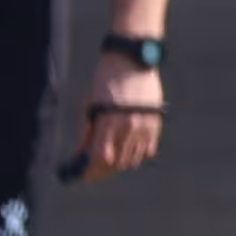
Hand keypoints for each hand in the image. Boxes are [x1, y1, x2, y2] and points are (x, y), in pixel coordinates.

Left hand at [74, 49, 165, 182]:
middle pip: (117, 162)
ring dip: (119, 163)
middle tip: (91, 172)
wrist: (132, 60)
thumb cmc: (106, 80)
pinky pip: (147, 149)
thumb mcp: (90, 105)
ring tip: (108, 161)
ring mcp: (145, 125)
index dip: (90, 171)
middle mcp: (129, 126)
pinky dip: (136, 154)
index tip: (82, 176)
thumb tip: (80, 154)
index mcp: (109, 121)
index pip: (100, 159)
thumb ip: (87, 131)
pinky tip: (126, 151)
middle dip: (102, 170)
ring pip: (133, 158)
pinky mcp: (155, 122)